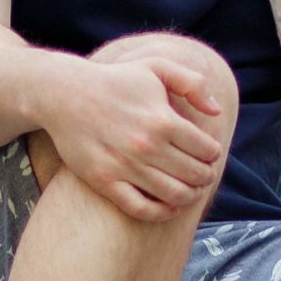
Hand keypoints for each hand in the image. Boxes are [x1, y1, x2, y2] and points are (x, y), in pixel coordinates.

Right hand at [41, 51, 229, 221]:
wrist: (64, 94)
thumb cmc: (115, 80)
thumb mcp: (156, 68)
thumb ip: (193, 83)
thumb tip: (216, 110)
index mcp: (164, 120)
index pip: (207, 150)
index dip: (213, 154)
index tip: (209, 154)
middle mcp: (147, 146)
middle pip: (195, 175)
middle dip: (206, 177)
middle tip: (203, 174)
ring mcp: (125, 166)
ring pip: (175, 196)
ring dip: (191, 196)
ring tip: (191, 190)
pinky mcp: (105, 181)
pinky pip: (142, 209)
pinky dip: (163, 213)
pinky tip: (170, 207)